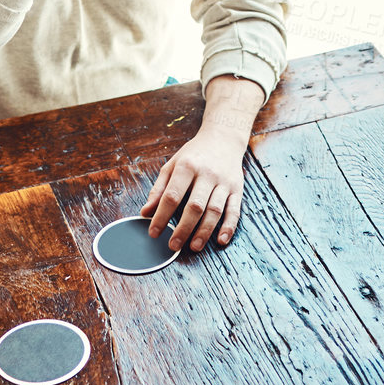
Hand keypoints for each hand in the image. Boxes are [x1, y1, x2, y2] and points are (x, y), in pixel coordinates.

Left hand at [141, 78, 260, 250]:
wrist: (223, 138)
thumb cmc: (194, 154)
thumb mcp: (173, 165)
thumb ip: (159, 189)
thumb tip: (145, 212)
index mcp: (187, 166)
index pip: (172, 195)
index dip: (161, 216)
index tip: (153, 232)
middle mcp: (207, 174)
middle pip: (195, 206)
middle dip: (183, 228)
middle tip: (173, 246)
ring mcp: (224, 182)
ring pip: (214, 210)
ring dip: (204, 231)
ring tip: (193, 246)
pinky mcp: (237, 188)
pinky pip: (234, 210)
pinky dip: (229, 227)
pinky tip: (221, 240)